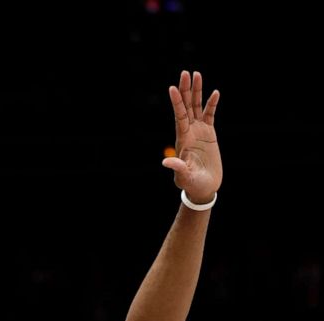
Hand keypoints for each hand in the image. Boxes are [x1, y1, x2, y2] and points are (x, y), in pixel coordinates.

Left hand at [162, 70, 221, 202]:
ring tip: (197, 74)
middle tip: (185, 73)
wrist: (203, 188)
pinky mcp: (209, 134)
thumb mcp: (184, 177)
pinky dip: (212, 104)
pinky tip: (215, 93)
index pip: (179, 117)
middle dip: (186, 90)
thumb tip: (165, 162)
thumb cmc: (192, 184)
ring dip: (197, 91)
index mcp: (182, 140)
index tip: (172, 88)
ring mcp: (199, 132)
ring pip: (197, 107)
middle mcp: (189, 132)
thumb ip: (177, 168)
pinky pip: (210, 115)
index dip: (176, 103)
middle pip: (186, 107)